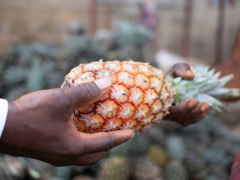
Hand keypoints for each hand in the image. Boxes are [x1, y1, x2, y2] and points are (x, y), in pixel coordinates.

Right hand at [0, 78, 133, 165]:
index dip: (121, 137)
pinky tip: (79, 130)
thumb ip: (86, 92)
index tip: (132, 132)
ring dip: (96, 145)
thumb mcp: (61, 100)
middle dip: (109, 145)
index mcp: (74, 147)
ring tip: (101, 133)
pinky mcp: (49, 152)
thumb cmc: (31, 115)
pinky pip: (73, 151)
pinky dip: (82, 142)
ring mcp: (57, 156)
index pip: (106, 143)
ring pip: (84, 155)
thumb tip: (108, 83)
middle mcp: (68, 156)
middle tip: (117, 133)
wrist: (1, 127)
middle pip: (96, 154)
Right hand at [165, 63, 209, 125]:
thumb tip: (191, 76)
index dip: (182, 107)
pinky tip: (206, 111)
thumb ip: (182, 70)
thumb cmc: (176, 75)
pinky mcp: (180, 118)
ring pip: (183, 120)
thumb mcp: (177, 68)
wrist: (179, 82)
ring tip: (207, 105)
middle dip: (191, 111)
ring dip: (196, 114)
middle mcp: (164, 109)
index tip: (193, 100)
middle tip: (203, 104)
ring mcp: (172, 115)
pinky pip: (188, 121)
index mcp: (161, 97)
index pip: (168, 108)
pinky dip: (198, 117)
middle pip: (176, 116)